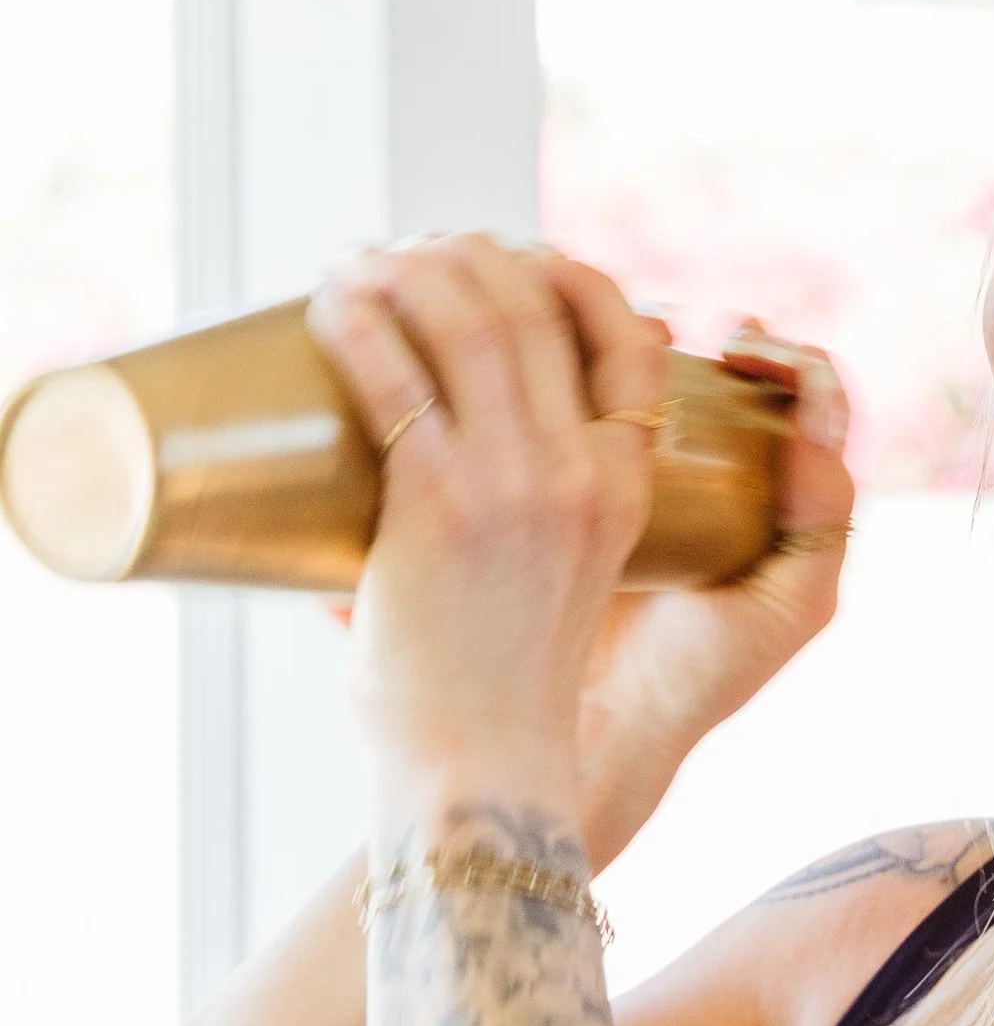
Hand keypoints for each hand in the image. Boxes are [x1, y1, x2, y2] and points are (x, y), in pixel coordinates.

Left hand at [308, 241, 852, 853]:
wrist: (479, 770)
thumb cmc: (492, 693)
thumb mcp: (553, 590)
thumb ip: (509, 533)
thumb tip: (378, 484)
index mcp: (625, 492)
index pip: (628, 340)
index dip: (566, 277)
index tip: (507, 263)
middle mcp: (582, 476)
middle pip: (535, 310)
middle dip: (465, 257)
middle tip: (406, 255)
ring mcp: (516, 488)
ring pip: (469, 324)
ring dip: (409, 269)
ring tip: (361, 263)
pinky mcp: (441, 509)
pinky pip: (396, 380)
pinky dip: (360, 321)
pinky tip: (332, 298)